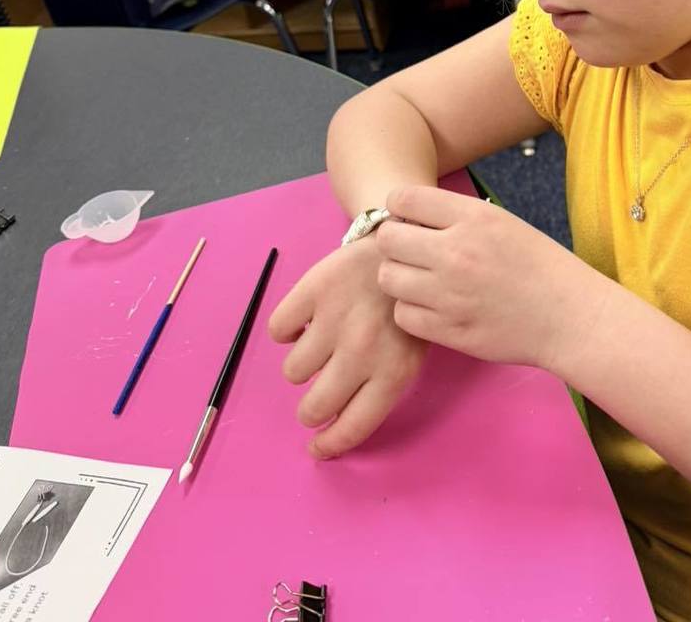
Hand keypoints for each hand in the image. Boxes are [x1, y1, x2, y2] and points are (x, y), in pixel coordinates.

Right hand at [268, 237, 427, 458]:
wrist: (401, 242)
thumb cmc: (407, 304)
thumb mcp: (412, 350)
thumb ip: (379, 387)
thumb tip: (335, 421)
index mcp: (393, 373)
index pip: (351, 427)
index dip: (329, 444)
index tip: (317, 447)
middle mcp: (361, 353)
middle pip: (314, 407)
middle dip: (311, 409)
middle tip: (317, 396)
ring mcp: (334, 320)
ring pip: (293, 371)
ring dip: (303, 365)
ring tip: (322, 344)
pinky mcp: (311, 291)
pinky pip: (279, 329)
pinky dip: (287, 329)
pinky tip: (307, 320)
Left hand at [376, 187, 610, 370]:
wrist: (570, 316)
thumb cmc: (539, 266)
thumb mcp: (503, 222)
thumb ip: (454, 216)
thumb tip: (405, 215)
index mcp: (473, 217)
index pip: (403, 199)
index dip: (399, 207)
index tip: (407, 218)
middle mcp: (456, 252)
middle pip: (387, 240)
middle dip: (394, 243)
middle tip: (411, 252)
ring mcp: (450, 294)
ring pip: (388, 278)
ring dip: (400, 278)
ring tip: (421, 280)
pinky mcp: (449, 330)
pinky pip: (403, 315)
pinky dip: (411, 310)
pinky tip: (432, 306)